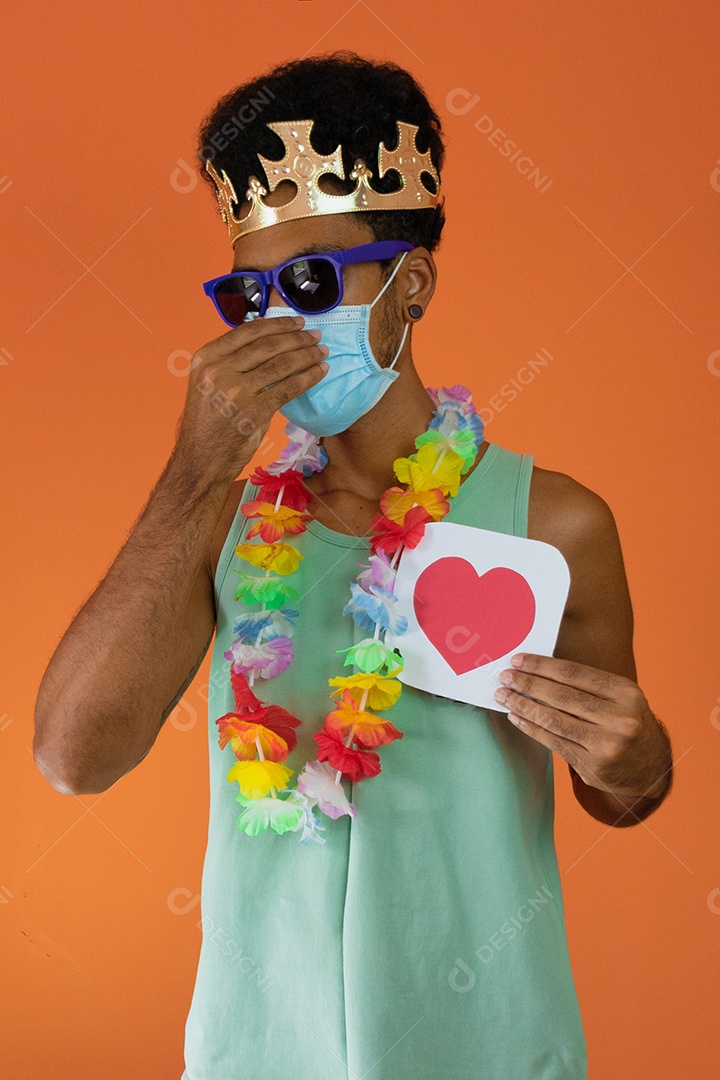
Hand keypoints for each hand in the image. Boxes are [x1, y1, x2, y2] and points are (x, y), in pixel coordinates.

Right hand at [174, 314, 327, 484]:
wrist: (201, 459)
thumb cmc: (207, 422)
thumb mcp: (207, 383)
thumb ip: (230, 361)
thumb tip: (266, 341)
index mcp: (206, 358)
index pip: (247, 331)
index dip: (277, 324)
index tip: (296, 322)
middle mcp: (219, 370)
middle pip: (267, 345)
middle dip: (297, 337)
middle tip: (315, 335)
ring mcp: (237, 391)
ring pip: (281, 364)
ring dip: (307, 355)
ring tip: (321, 352)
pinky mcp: (255, 412)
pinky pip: (289, 388)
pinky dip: (308, 378)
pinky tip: (320, 372)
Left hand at [492, 654, 671, 799]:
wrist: (651, 767)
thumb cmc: (626, 721)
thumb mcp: (619, 696)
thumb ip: (586, 684)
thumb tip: (536, 668)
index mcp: (626, 693)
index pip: (575, 673)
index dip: (542, 666)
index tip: (518, 660)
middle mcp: (620, 719)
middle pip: (562, 696)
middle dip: (528, 684)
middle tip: (505, 677)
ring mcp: (607, 746)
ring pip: (554, 721)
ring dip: (523, 706)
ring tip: (503, 696)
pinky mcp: (593, 767)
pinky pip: (554, 742)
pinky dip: (531, 728)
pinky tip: (516, 716)